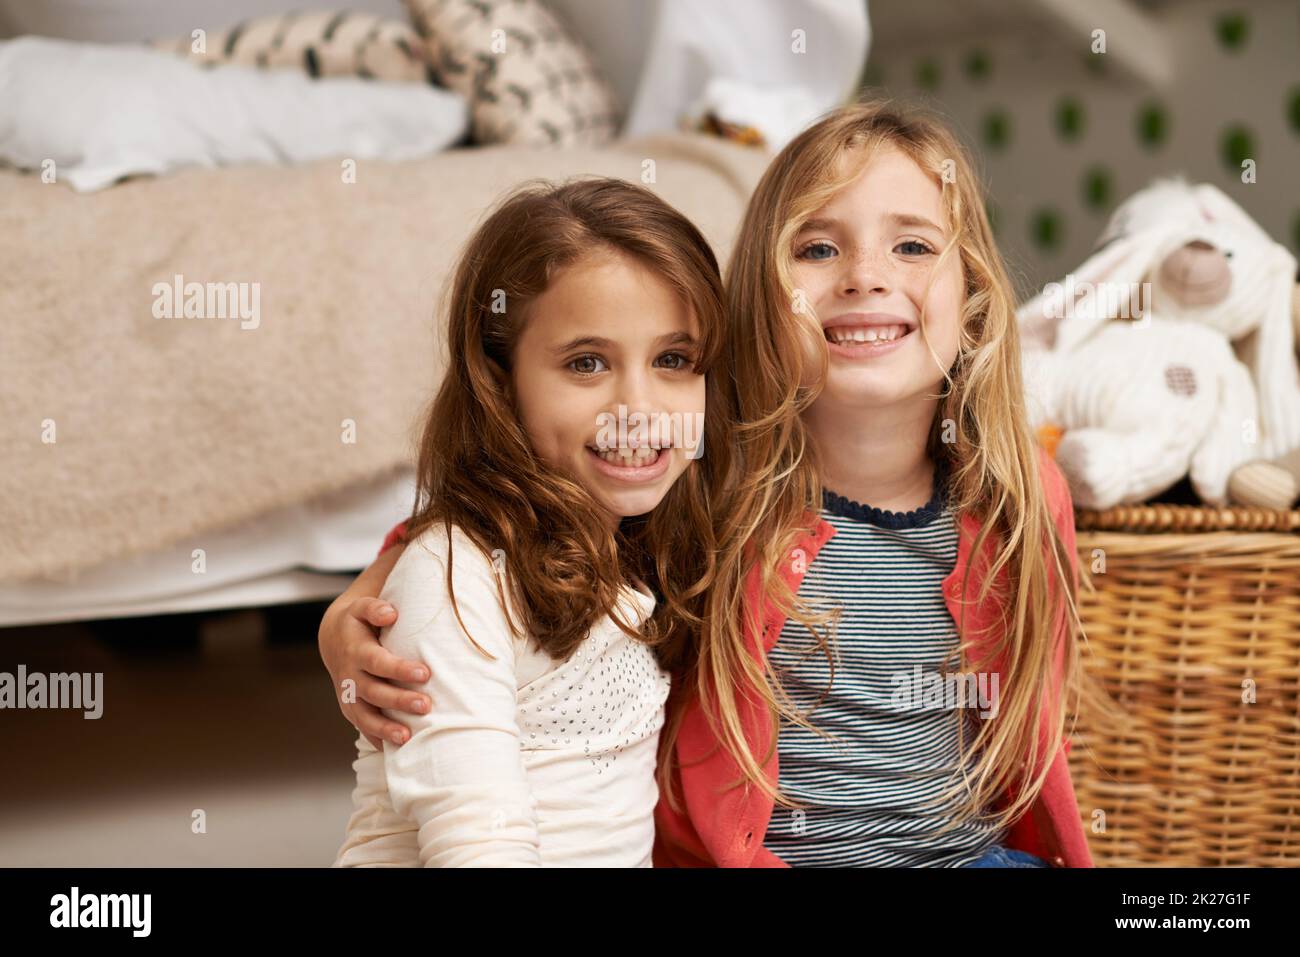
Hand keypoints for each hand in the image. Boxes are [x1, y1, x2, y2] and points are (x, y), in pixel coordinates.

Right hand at [319, 595, 431, 748]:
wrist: (334, 639)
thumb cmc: (359, 621)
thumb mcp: (362, 607)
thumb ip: (375, 608)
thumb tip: (390, 613)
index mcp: (356, 651)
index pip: (378, 662)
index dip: (399, 669)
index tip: (424, 673)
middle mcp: (350, 676)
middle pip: (374, 692)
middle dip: (399, 701)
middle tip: (425, 705)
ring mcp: (349, 695)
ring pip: (365, 716)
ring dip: (385, 728)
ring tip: (407, 737)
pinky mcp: (351, 707)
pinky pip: (362, 726)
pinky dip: (376, 738)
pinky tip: (395, 751)